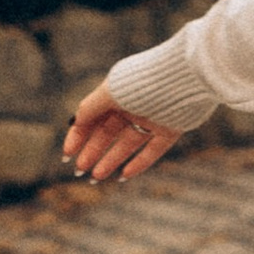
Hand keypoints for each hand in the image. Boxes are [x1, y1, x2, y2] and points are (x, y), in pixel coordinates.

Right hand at [63, 81, 181, 186]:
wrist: (186, 76)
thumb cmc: (144, 81)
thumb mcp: (111, 92)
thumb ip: (91, 107)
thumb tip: (74, 121)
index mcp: (117, 93)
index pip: (92, 117)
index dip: (78, 136)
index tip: (67, 155)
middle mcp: (133, 106)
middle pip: (108, 132)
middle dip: (92, 152)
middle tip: (79, 171)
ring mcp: (152, 118)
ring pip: (128, 143)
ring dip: (111, 160)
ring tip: (95, 177)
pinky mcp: (171, 128)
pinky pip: (153, 150)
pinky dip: (139, 163)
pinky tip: (124, 176)